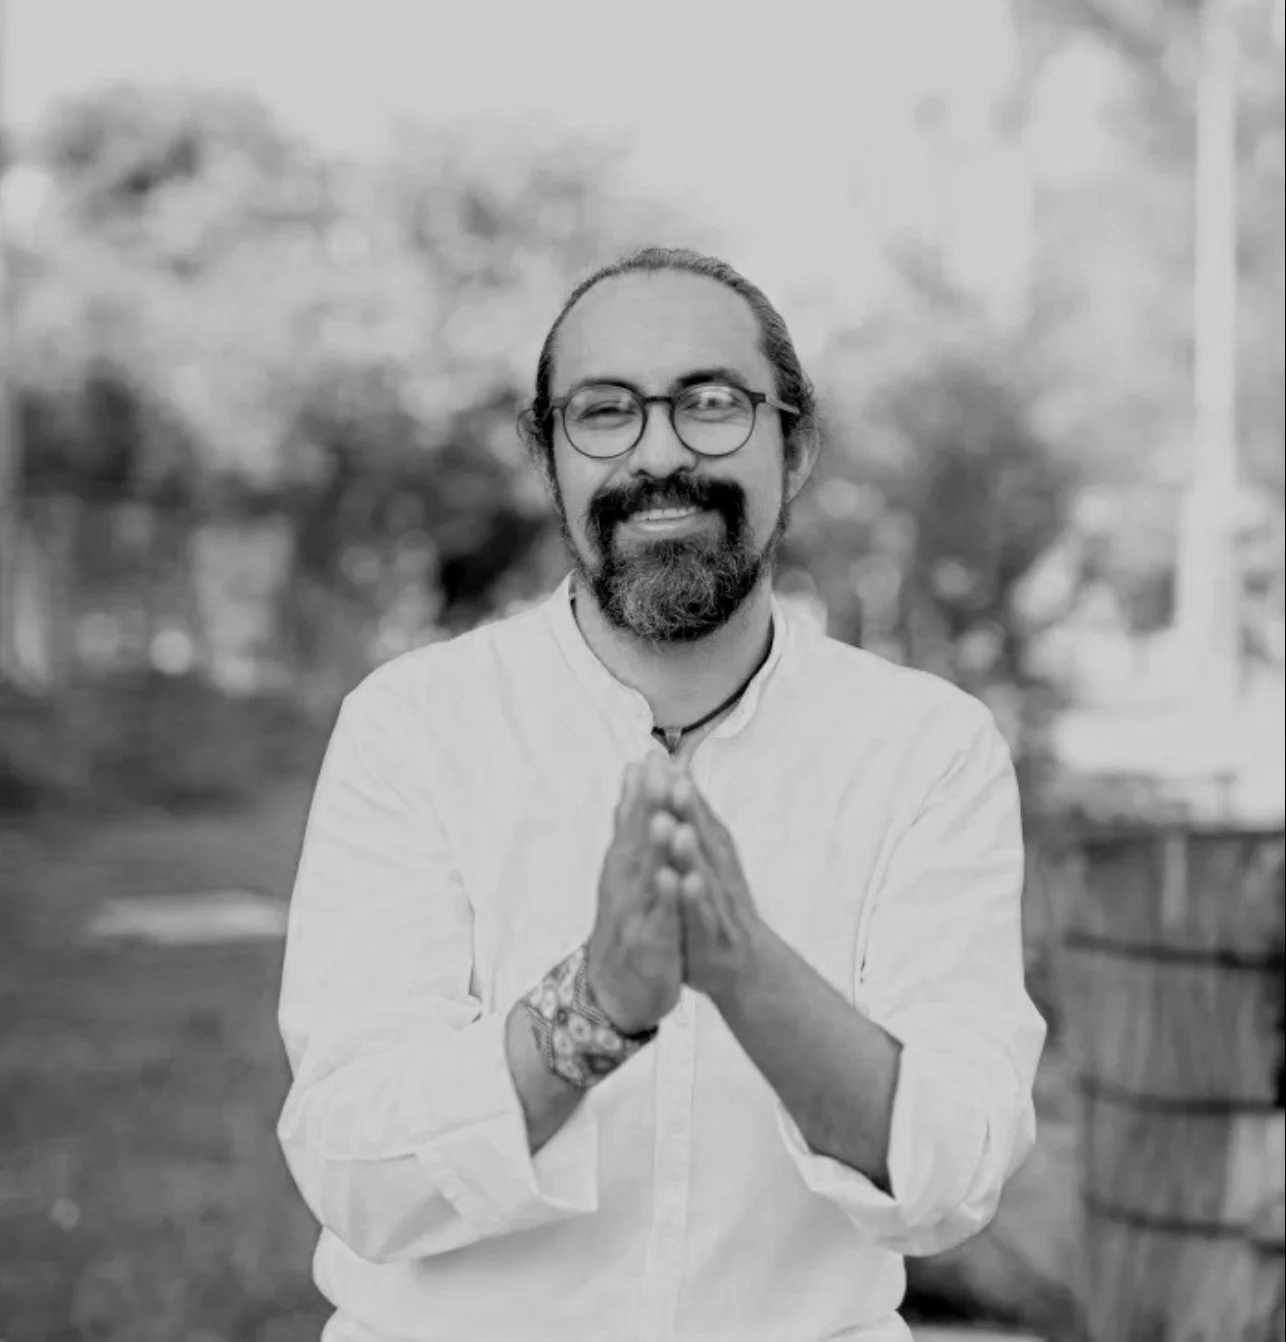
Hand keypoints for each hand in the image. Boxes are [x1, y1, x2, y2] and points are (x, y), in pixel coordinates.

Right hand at [586, 753, 685, 1034]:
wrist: (614, 993)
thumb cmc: (627, 928)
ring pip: (645, 878)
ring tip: (663, 817)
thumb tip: (628, 792)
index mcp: (623, 869)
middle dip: (644, 806)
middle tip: (651, 769)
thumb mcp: (626, 880)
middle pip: (634, 842)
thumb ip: (628, 836)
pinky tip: (677, 879)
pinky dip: (668, 899)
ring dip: (652, 847)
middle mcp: (623, 887)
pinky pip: (661, 920)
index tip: (648, 755)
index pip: (631, 824)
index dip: (639, 791)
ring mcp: (634, 917)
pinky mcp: (649, 947)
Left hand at [663, 771, 766, 1002]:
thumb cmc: (716, 903)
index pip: (691, 814)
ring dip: (690, 851)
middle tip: (674, 778)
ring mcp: (716, 901)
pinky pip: (702, 914)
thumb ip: (690, 815)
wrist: (744, 964)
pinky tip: (686, 884)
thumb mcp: (703, 856)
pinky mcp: (711, 932)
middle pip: (700, 834)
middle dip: (687, 808)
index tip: (659, 757)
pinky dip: (694, 899)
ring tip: (677, 828)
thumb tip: (674, 768)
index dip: (677, 786)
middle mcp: (716, 870)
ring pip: (702, 872)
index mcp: (709, 850)